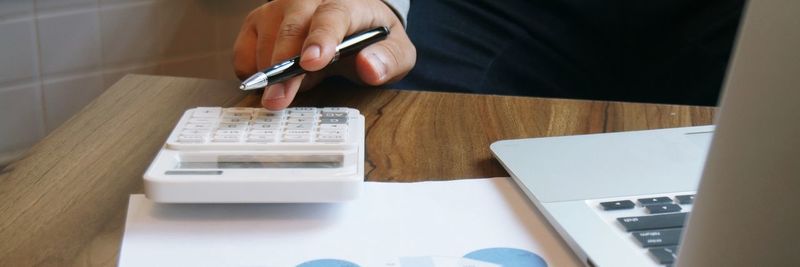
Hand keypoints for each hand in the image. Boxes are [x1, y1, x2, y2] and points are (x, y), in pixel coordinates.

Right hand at [233, 0, 415, 109]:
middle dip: (283, 68)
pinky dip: (253, 71)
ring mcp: (278, 9)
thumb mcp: (395, 51)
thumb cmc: (372, 39)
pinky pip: (244, 52)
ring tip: (287, 91)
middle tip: (277, 99)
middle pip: (291, 29)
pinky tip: (274, 78)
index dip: (321, 39)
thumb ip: (388, 60)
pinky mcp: (257, 22)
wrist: (353, 22)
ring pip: (264, 40)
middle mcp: (308, 0)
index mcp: (347, 3)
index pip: (332, 16)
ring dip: (270, 73)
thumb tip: (370, 68)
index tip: (312, 63)